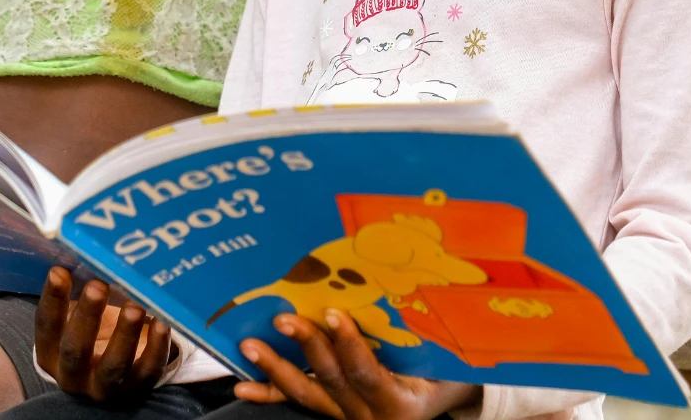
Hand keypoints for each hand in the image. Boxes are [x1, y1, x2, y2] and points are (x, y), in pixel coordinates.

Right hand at [34, 266, 173, 402]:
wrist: (113, 369)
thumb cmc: (92, 330)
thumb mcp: (78, 316)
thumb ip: (80, 292)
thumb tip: (86, 250)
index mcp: (51, 354)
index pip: (46, 328)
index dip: (52, 300)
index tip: (58, 271)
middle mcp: (73, 376)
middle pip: (76, 350)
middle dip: (88, 317)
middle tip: (98, 286)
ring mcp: (105, 387)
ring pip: (113, 367)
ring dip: (124, 336)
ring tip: (134, 307)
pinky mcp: (137, 389)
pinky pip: (148, 372)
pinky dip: (156, 348)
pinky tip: (162, 323)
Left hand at [234, 309, 479, 419]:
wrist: (440, 402)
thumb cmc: (446, 373)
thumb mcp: (440, 358)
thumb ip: (416, 335)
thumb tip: (395, 285)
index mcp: (400, 401)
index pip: (368, 373)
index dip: (349, 344)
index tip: (334, 314)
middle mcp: (371, 415)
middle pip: (333, 380)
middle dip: (307, 347)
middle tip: (283, 320)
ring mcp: (348, 417)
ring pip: (309, 394)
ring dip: (277, 369)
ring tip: (250, 347)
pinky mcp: (333, 414)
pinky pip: (300, 403)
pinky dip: (270, 392)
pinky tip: (244, 385)